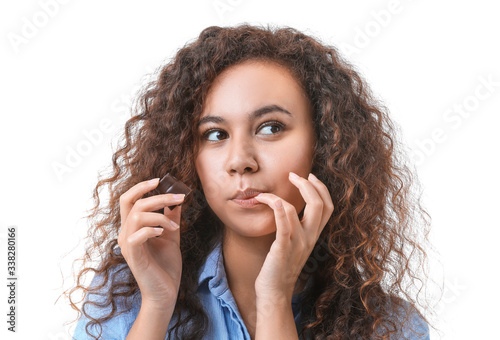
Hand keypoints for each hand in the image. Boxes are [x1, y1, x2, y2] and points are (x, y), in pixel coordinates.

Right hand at [118, 178, 184, 310]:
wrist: (165, 292)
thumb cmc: (166, 266)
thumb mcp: (171, 237)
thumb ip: (171, 219)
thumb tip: (176, 202)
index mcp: (132, 228)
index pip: (129, 200)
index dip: (141, 187)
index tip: (160, 180)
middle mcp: (126, 234)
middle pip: (132, 203)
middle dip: (156, 196)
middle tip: (179, 197)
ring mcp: (127, 245)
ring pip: (136, 216)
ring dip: (159, 215)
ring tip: (174, 226)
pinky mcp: (133, 256)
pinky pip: (137, 235)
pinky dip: (151, 229)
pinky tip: (164, 232)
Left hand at [253, 172, 333, 301]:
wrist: (275, 292)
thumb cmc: (280, 266)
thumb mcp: (295, 244)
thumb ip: (296, 227)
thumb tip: (287, 207)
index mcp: (313, 235)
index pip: (328, 206)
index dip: (321, 188)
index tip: (309, 175)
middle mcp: (309, 238)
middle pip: (319, 204)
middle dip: (307, 185)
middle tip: (292, 175)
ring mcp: (296, 244)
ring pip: (297, 211)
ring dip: (278, 196)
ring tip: (263, 195)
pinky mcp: (282, 249)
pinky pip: (283, 225)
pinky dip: (277, 209)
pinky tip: (269, 200)